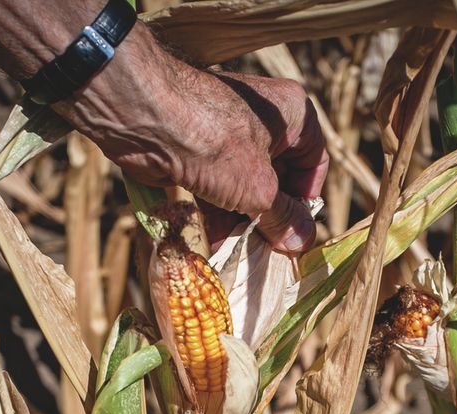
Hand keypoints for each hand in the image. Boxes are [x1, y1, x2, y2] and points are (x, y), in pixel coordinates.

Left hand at [54, 25, 328, 252]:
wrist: (141, 117)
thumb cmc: (211, 142)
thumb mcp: (258, 188)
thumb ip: (282, 218)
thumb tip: (301, 244)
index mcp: (292, 114)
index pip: (314, 164)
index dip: (306, 202)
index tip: (295, 235)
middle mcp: (264, 123)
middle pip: (278, 182)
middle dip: (270, 220)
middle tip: (266, 254)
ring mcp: (228, 139)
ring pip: (245, 191)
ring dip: (241, 226)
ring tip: (238, 256)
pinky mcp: (199, 155)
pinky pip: (217, 192)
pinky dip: (217, 217)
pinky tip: (213, 245)